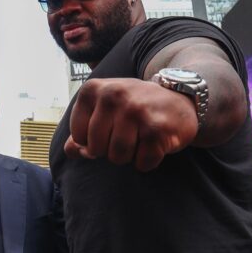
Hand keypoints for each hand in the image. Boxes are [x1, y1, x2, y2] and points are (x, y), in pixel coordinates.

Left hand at [65, 78, 198, 171]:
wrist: (181, 99)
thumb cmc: (134, 108)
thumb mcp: (103, 110)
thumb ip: (81, 130)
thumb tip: (70, 151)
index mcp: (93, 89)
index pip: (78, 136)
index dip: (92, 142)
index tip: (108, 130)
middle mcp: (113, 95)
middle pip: (96, 149)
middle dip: (110, 151)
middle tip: (127, 135)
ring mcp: (135, 111)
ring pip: (118, 157)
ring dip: (130, 156)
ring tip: (140, 139)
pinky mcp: (156, 128)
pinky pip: (142, 163)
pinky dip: (148, 161)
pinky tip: (155, 144)